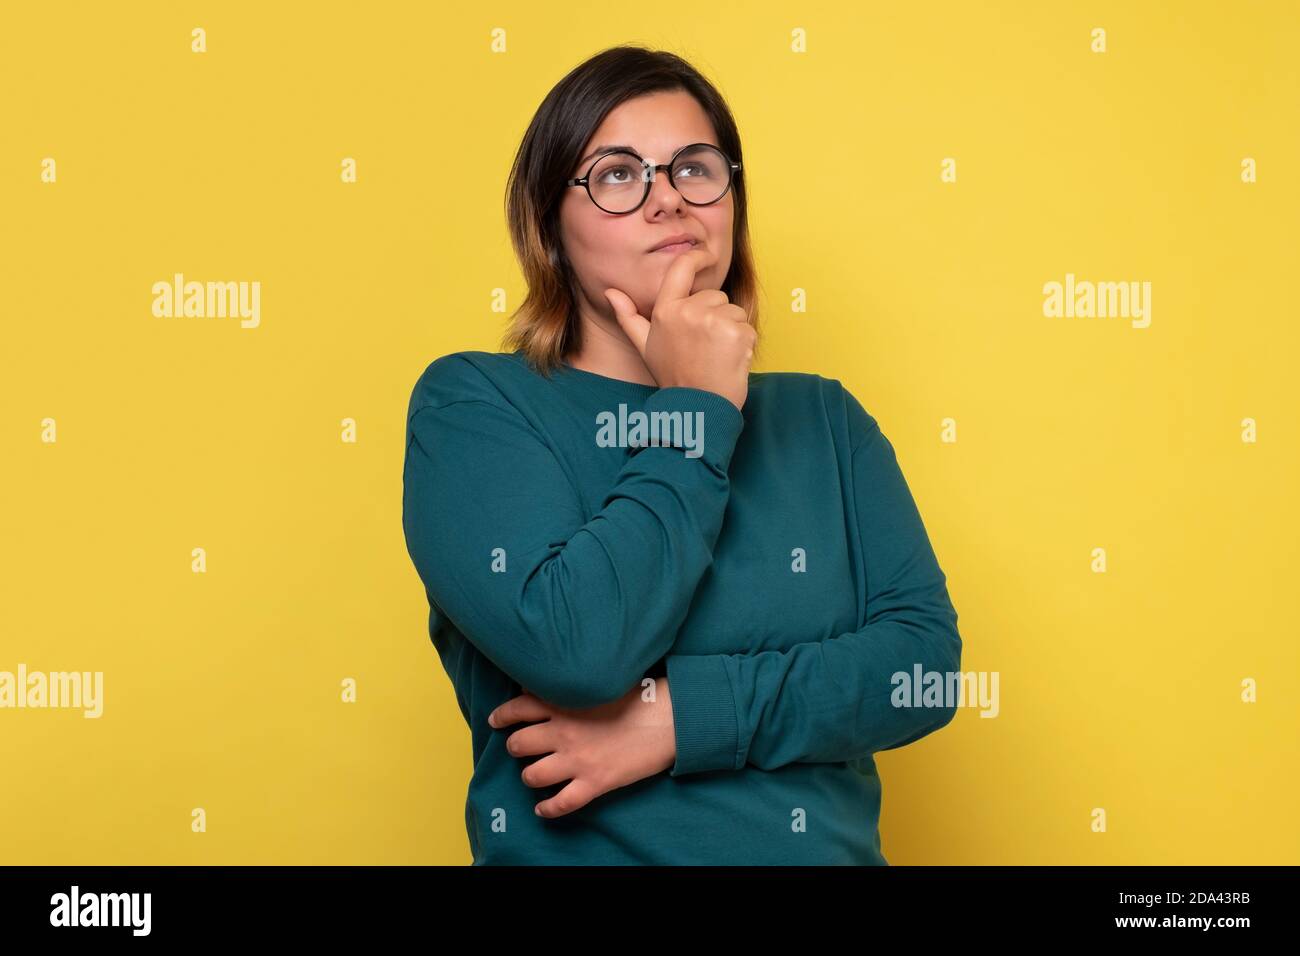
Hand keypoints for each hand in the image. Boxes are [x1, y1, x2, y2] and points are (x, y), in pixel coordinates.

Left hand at [486, 678, 676, 817]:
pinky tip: (542, 808)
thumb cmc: (639, 696)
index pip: (517, 709)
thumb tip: (545, 685)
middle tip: (521, 747)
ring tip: (535, 773)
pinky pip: (560, 803)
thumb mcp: (599, 683)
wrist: (669, 718)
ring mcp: (577, 760)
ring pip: (532, 775)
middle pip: (519, 744)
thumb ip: (569, 687)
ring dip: (530, 775)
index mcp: (563, 704)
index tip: (496, 721)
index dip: (502, 716)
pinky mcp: (594, 782)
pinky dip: (547, 808)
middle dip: (516, 746)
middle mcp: (563, 733)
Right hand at [604, 246, 754, 411]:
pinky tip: (730, 361)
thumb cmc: (673, 377)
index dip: (697, 257)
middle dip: (716, 316)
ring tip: (716, 355)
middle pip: (716, 296)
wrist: (697, 408)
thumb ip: (629, 317)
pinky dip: (744, 344)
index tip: (708, 255)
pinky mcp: (736, 332)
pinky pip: (748, 327)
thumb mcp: (645, 346)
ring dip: (731, 330)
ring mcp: (713, 320)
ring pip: (735, 311)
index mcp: (665, 310)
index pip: (681, 268)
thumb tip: (611, 292)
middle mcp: (688, 311)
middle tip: (704, 347)